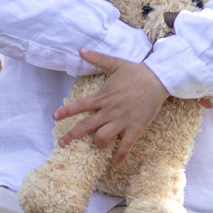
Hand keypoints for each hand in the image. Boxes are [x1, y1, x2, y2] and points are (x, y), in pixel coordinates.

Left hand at [54, 53, 168, 163]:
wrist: (158, 79)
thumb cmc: (135, 71)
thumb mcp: (114, 63)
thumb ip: (97, 58)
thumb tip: (81, 50)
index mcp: (103, 97)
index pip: (80, 105)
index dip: (66, 111)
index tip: (54, 117)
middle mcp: (109, 110)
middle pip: (86, 126)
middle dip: (72, 135)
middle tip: (61, 143)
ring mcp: (122, 120)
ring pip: (103, 137)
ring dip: (96, 144)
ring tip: (94, 146)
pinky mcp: (135, 127)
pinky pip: (126, 145)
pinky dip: (120, 155)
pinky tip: (116, 162)